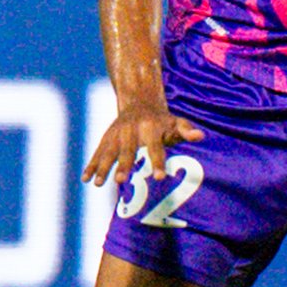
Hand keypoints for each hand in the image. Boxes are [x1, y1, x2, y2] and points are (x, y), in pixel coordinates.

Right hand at [82, 101, 204, 186]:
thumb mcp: (176, 122)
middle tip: (121, 181)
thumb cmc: (162, 121)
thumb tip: (201, 135)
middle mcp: (131, 130)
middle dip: (124, 165)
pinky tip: (85, 179)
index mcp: (150, 128)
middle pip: (127, 150)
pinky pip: (98, 152)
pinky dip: (91, 165)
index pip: (155, 147)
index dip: (158, 162)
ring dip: (103, 167)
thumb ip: (186, 130)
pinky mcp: (107, 138)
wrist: (139, 103)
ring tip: (99, 184)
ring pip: (108, 151)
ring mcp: (116, 134)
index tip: (160, 177)